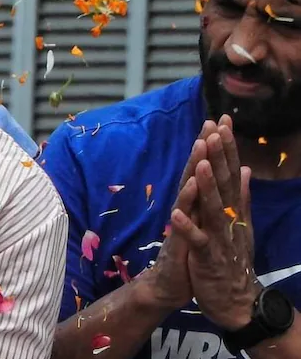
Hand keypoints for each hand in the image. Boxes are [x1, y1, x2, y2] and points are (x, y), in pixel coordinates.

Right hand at [140, 121, 215, 309]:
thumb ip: (216, 195)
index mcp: (198, 203)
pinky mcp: (178, 240)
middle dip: (203, 147)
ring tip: (200, 145)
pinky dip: (185, 204)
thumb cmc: (189, 252)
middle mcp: (188, 207)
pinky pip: (183, 220)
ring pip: (188, 190)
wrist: (170, 285)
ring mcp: (181, 221)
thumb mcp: (206, 222)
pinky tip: (189, 188)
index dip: (215, 146)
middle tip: (209, 122)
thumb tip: (232, 170)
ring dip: (193, 168)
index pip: (207, 169)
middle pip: (195, 172)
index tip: (223, 121)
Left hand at [171, 116, 258, 329]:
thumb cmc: (231, 259)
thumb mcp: (238, 225)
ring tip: (200, 162)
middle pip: (223, 183)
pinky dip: (188, 227)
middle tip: (214, 128)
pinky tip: (177, 213)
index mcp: (233, 210)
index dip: (226, 147)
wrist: (235, 302)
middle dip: (218, 156)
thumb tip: (245, 169)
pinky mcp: (207, 258)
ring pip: (212, 208)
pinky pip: (197, 241)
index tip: (222, 121)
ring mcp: (219, 238)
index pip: (229, 172)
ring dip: (206, 185)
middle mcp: (228, 219)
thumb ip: (242, 197)